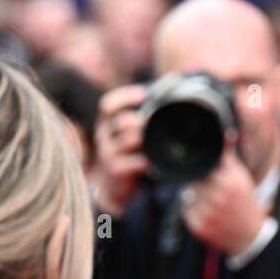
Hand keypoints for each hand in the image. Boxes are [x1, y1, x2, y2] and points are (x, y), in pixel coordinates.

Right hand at [89, 83, 149, 216]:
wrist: (113, 187)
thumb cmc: (127, 156)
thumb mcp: (130, 135)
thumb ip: (143, 118)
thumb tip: (174, 91)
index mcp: (109, 123)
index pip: (109, 105)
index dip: (125, 97)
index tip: (144, 94)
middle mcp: (106, 135)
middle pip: (120, 120)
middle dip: (136, 119)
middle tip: (148, 122)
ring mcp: (109, 154)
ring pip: (127, 139)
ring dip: (141, 138)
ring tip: (149, 141)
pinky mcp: (115, 171)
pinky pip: (130, 163)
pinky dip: (143, 161)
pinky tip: (149, 162)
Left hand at [180, 135, 267, 256]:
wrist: (250, 236)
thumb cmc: (244, 202)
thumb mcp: (241, 177)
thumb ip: (229, 156)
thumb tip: (226, 134)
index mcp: (230, 182)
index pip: (206, 165)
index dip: (201, 165)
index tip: (201, 165)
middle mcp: (219, 197)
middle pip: (196, 179)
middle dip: (199, 181)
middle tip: (209, 187)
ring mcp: (208, 213)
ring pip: (189, 194)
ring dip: (195, 195)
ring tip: (211, 202)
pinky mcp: (200, 226)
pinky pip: (187, 210)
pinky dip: (194, 209)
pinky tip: (208, 213)